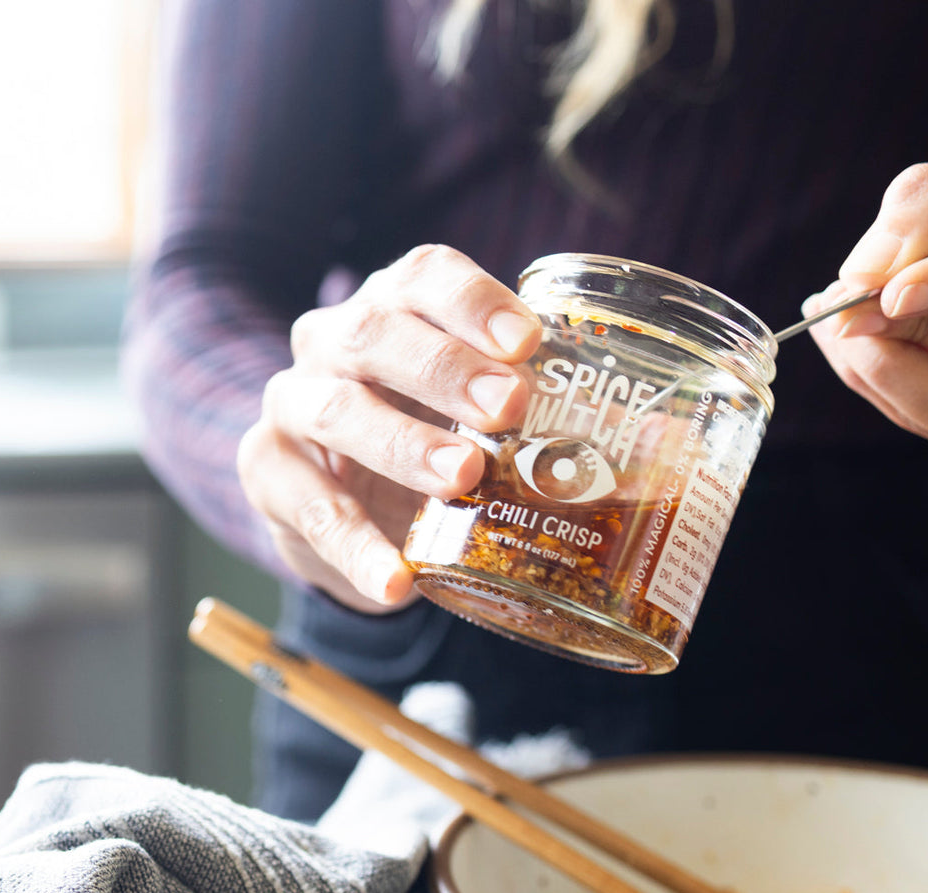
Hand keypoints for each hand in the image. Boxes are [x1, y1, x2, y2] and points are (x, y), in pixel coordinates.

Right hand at [236, 244, 539, 611]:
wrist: (332, 501)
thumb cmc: (422, 436)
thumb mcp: (471, 415)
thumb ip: (544, 415)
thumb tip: (660, 440)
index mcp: (391, 307)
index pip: (424, 277)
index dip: (473, 301)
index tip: (527, 341)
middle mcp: (331, 342)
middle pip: (375, 334)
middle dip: (446, 369)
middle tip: (508, 408)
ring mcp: (292, 405)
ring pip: (338, 411)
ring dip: (404, 445)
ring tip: (462, 481)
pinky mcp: (267, 473)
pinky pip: (310, 509)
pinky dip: (356, 548)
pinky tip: (397, 580)